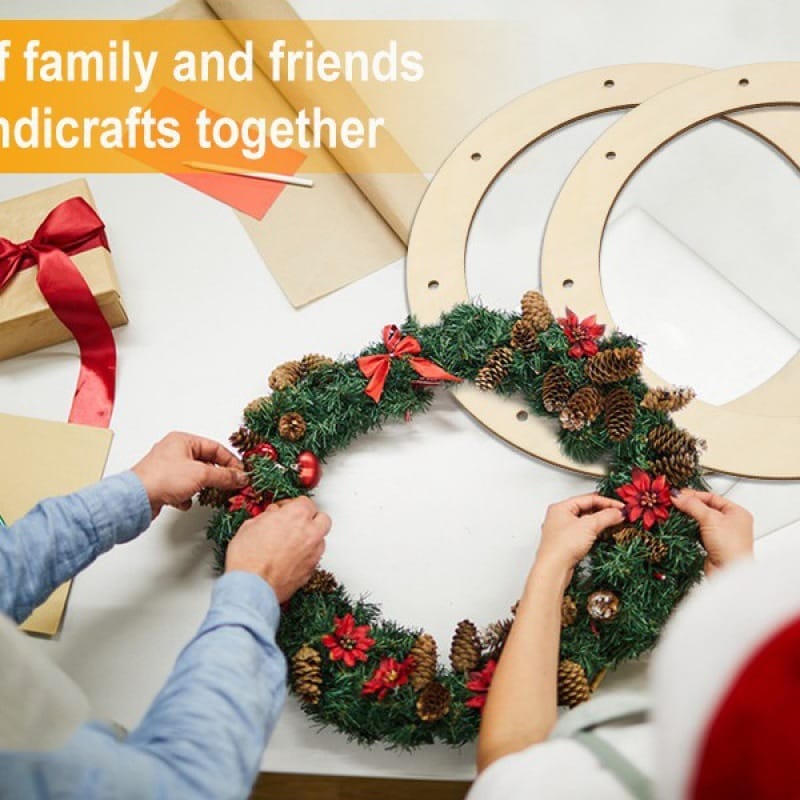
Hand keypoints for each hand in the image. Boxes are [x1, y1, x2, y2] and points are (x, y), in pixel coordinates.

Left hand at [132, 431, 247, 517]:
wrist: (136, 499)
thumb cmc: (163, 478)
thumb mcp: (201, 474)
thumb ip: (225, 475)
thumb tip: (241, 477)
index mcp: (183, 440)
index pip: (215, 448)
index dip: (231, 461)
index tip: (242, 474)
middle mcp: (175, 451)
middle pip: (206, 462)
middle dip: (218, 476)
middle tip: (231, 485)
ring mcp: (168, 468)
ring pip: (196, 476)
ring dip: (203, 487)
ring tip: (209, 494)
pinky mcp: (163, 484)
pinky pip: (184, 488)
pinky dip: (187, 495)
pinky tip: (185, 501)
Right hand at [225, 496, 331, 601]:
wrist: (250, 587)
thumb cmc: (247, 558)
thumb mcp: (250, 526)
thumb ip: (267, 517)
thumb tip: (271, 517)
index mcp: (297, 515)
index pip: (306, 502)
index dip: (292, 505)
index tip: (283, 510)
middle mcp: (310, 532)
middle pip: (322, 518)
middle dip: (310, 519)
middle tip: (295, 523)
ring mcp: (313, 553)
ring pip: (321, 539)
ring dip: (310, 538)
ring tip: (293, 543)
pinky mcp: (311, 570)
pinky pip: (314, 558)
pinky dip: (306, 556)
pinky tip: (291, 558)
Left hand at [533, 494, 624, 586]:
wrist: (554, 568)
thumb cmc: (563, 545)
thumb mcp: (589, 526)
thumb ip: (606, 516)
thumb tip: (618, 512)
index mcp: (561, 507)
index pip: (588, 498)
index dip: (607, 502)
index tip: (621, 507)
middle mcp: (559, 517)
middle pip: (587, 509)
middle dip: (604, 511)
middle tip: (619, 515)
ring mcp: (562, 530)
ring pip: (585, 521)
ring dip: (600, 522)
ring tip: (614, 524)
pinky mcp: (566, 543)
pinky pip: (583, 532)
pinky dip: (594, 532)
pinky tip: (602, 535)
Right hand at [672, 489, 753, 574]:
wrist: (729, 572)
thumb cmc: (730, 546)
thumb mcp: (710, 518)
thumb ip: (692, 505)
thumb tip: (677, 496)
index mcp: (737, 512)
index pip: (712, 497)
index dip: (694, 495)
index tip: (679, 494)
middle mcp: (732, 523)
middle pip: (707, 508)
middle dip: (690, 505)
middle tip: (675, 502)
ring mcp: (722, 535)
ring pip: (702, 520)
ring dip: (689, 517)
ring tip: (676, 513)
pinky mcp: (713, 546)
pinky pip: (699, 532)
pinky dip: (690, 529)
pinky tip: (682, 527)